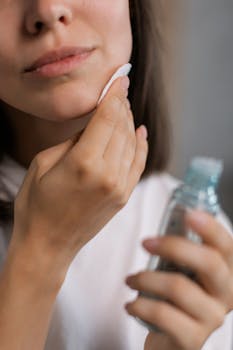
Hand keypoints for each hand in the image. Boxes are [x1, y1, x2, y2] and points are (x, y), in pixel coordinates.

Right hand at [9, 76, 148, 273]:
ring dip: (129, 122)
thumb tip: (92, 126)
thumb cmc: (36, 205)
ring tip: (124, 107)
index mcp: (84, 162)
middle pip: (122, 127)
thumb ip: (72, 142)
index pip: (107, 117)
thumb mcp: (44, 164)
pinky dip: (141, 146)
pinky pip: (138, 164)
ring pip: (132, 143)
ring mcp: (119, 187)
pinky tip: (139, 131)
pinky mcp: (123, 197)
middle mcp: (108, 174)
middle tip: (121, 88)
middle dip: (122, 104)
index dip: (115, 94)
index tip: (120, 77)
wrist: (48, 245)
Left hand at [125, 210, 232, 349]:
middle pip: (208, 262)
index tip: (189, 214)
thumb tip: (173, 214)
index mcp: (227, 272)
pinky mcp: (193, 339)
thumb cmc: (175, 297)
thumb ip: (183, 248)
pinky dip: (139, 304)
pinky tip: (131, 304)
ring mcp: (212, 318)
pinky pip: (162, 313)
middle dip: (173, 246)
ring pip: (178, 286)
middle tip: (145, 242)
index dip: (211, 228)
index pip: (226, 245)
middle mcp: (226, 294)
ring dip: (145, 278)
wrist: (172, 339)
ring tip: (131, 279)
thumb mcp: (183, 270)